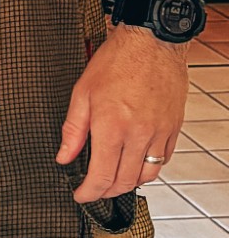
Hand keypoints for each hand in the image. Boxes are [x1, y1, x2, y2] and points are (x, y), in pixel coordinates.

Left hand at [57, 24, 187, 202]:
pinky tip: (137, 162)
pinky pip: (164, 159)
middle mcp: (138, 134)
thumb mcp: (82, 92)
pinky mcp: (173, 128)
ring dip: (129, 183)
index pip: (101, 176)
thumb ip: (73, 129)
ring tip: (114, 180)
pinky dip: (150, 167)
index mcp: (112, 127)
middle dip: (106, 191)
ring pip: (147, 175)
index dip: (89, 192)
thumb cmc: (117, 60)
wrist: (152, 42)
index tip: (81, 195)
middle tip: (94, 189)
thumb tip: (64, 156)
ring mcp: (159, 132)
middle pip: (124, 181)